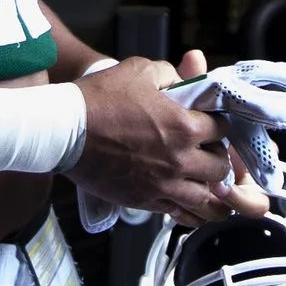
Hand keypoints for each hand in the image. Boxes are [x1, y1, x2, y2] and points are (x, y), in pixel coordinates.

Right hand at [72, 50, 267, 226]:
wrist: (63, 131)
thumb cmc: (100, 98)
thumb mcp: (139, 71)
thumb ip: (170, 74)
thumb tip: (184, 78)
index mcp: (184, 126)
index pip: (222, 129)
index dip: (220, 125)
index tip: (212, 124)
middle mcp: (179, 160)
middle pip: (220, 167)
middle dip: (218, 158)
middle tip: (209, 152)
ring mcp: (163, 184)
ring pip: (205, 198)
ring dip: (211, 189)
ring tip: (210, 184)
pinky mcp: (144, 201)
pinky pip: (179, 213)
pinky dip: (190, 209)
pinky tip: (192, 205)